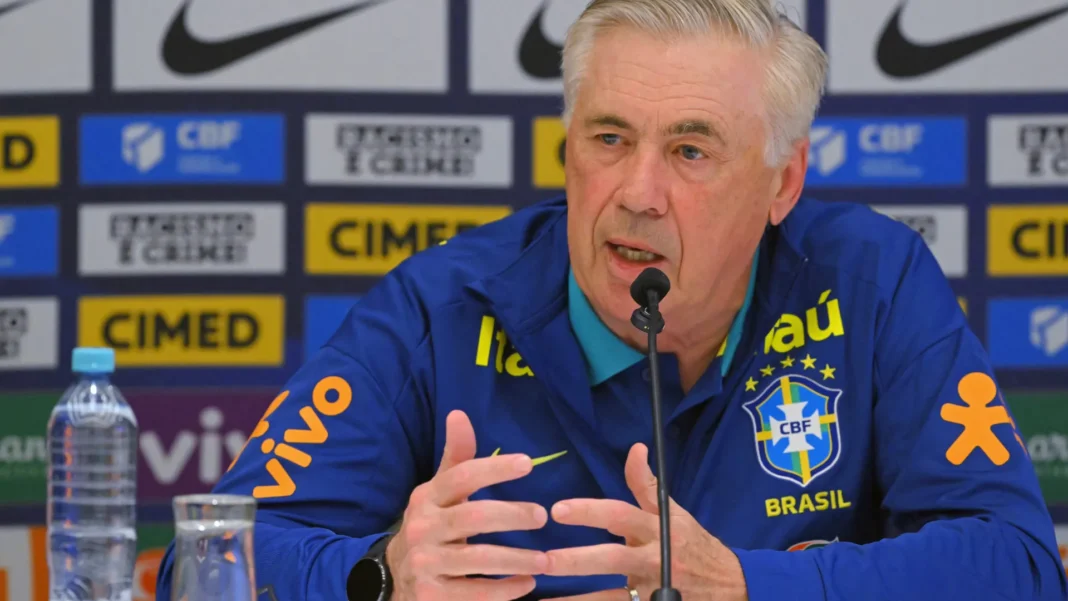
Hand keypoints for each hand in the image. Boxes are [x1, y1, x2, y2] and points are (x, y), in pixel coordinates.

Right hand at [386, 410, 549, 600]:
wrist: (392, 577)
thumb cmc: (430, 526)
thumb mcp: (438, 492)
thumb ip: (456, 458)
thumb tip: (459, 413)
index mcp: (427, 498)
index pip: (461, 476)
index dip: (494, 468)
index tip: (528, 464)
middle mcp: (422, 528)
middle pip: (473, 517)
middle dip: (511, 515)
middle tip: (542, 515)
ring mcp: (425, 564)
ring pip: (477, 559)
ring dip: (515, 558)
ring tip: (545, 559)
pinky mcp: (431, 596)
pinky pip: (474, 593)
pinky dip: (503, 590)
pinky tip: (527, 583)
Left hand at [543, 443, 747, 600]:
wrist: (731, 586)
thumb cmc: (693, 543)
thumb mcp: (673, 512)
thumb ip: (646, 484)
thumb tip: (635, 448)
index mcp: (657, 528)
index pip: (620, 515)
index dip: (590, 511)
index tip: (559, 509)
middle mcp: (654, 558)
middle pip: (613, 558)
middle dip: (577, 560)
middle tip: (544, 560)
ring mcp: (654, 588)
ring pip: (612, 595)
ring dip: (578, 599)